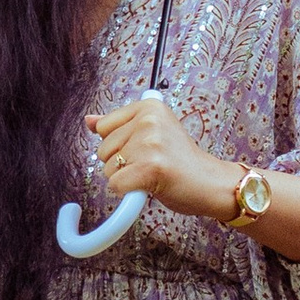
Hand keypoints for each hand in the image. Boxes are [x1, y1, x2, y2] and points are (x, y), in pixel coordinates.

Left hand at [83, 92, 233, 223]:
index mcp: (149, 107)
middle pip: (103, 149)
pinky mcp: (150, 167)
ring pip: (108, 168)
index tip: (143, 149)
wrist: (210, 183)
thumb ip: (119, 126)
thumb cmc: (181, 161)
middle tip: (150, 163)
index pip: (104, 127)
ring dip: (126, 178)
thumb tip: (89, 121)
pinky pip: (116, 185)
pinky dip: (128, 192)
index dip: (119, 144)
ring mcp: (150, 143)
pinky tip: (150, 185)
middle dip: (121, 162)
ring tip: (152, 173)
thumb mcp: (152, 134)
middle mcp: (149, 120)